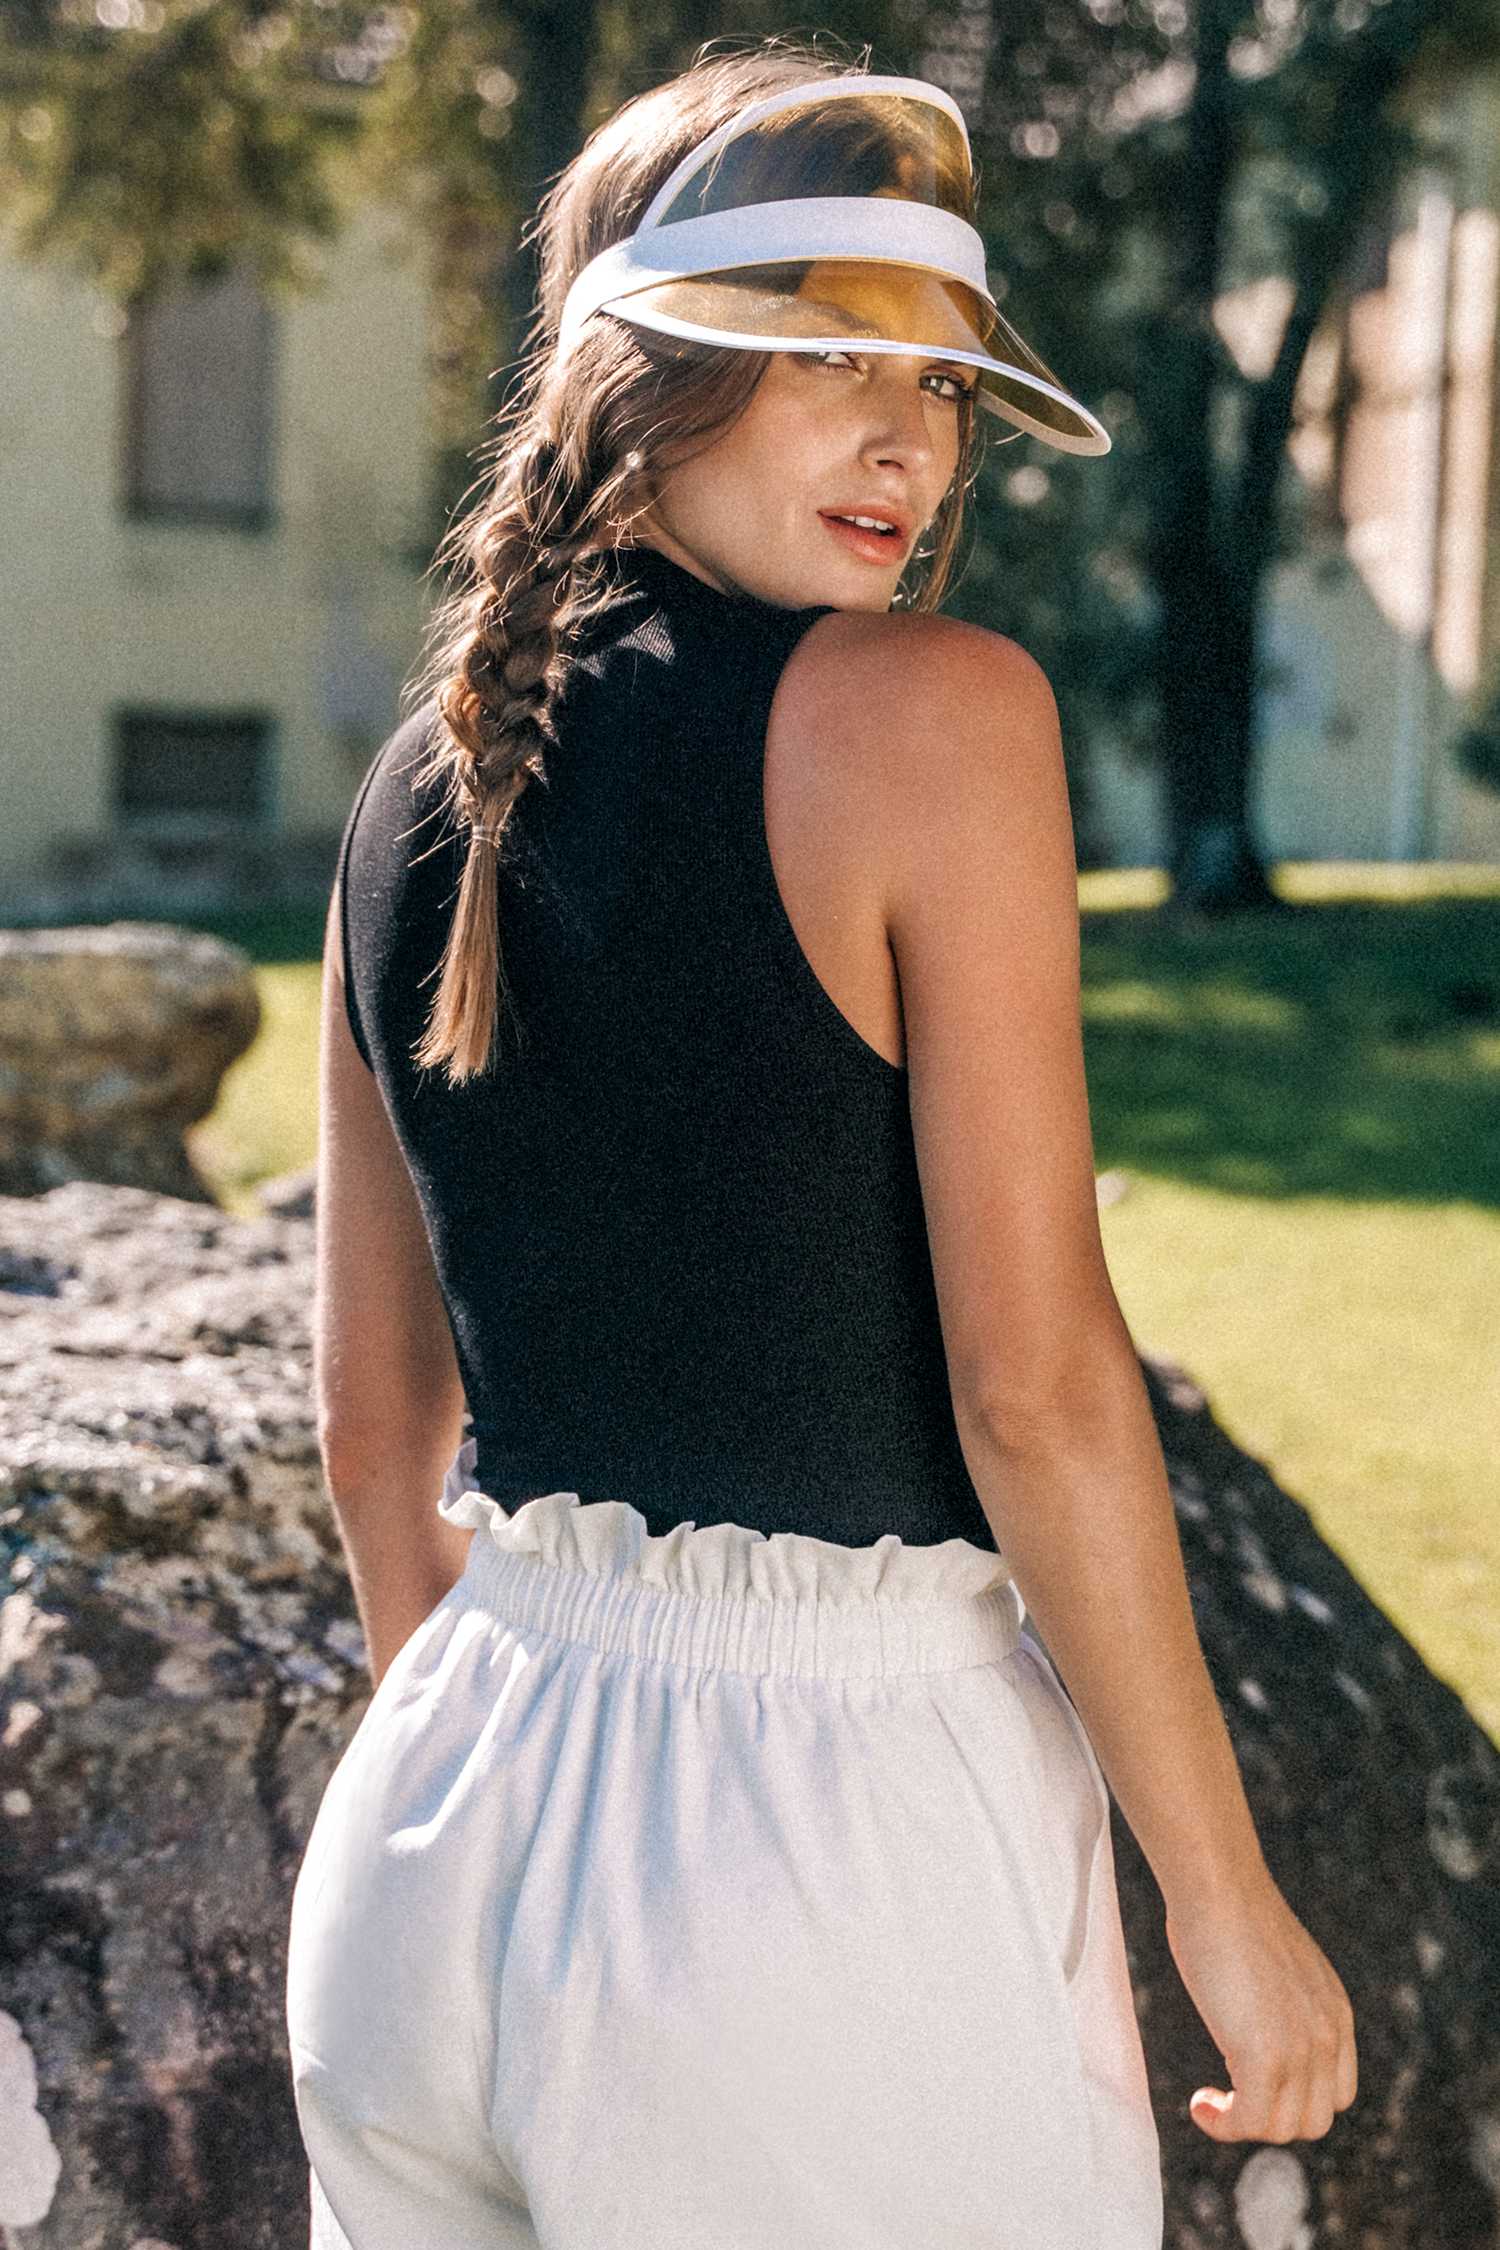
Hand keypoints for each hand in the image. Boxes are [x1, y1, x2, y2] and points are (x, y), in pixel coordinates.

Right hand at [1166, 1870, 1356, 2142]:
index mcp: (1335, 2013)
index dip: (1296, 2101)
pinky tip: (1200, 2104)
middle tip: (1229, 2096)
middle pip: (1313, 2121)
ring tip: (1209, 2103)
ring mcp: (1300, 2049)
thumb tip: (1253, 2012)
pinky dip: (1223, 2125)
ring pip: (1282, 2129)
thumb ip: (1282, 2000)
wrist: (1218, 1886)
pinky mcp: (1264, 2056)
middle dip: (1270, 2118)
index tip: (1255, 2085)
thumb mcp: (1277, 1964)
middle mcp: (1327, 2036)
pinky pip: (1250, 2122)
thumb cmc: (1229, 1909)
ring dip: (1242, 2125)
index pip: (1338, 2094)